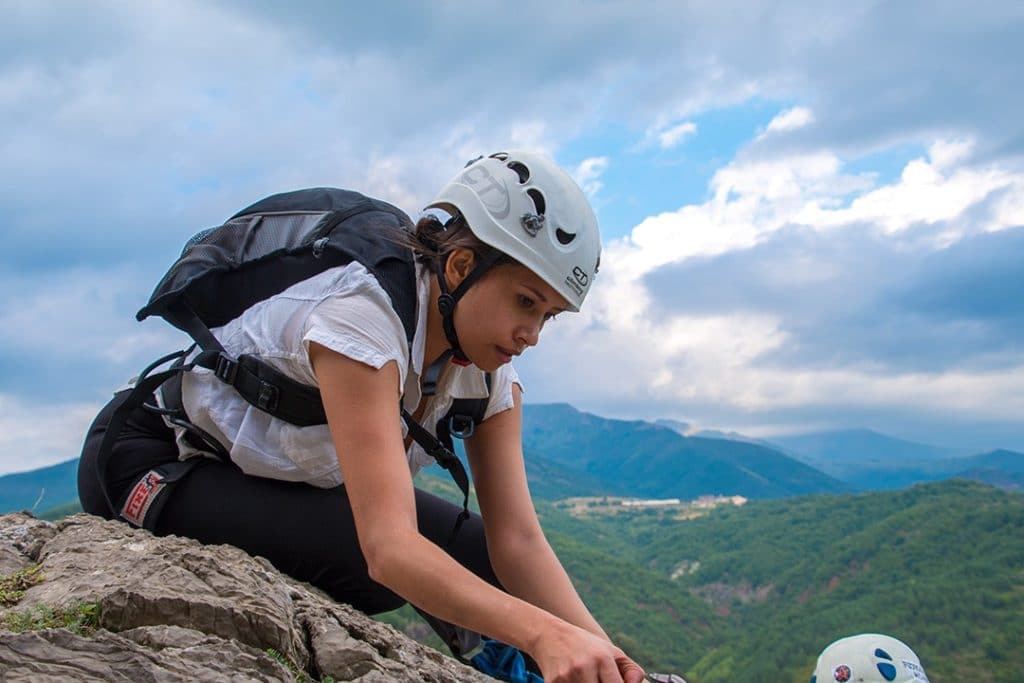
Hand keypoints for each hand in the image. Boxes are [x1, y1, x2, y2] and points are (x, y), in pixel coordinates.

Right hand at [531, 622, 646, 681]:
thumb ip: (630, 669)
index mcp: (603, 658)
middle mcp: (585, 666)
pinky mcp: (554, 682)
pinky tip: (574, 680)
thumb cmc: (585, 646)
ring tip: (586, 679)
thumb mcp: (610, 651)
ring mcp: (568, 676)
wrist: (550, 634)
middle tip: (599, 680)